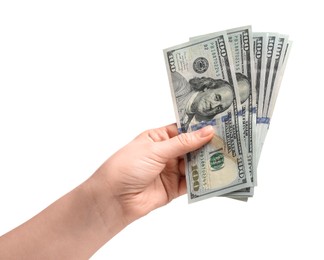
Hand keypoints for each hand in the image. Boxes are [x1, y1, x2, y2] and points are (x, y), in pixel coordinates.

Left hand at [94, 123, 213, 223]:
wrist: (114, 198)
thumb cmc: (127, 166)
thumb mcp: (156, 149)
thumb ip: (183, 143)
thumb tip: (206, 131)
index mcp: (159, 138)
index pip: (183, 130)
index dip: (199, 128)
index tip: (219, 125)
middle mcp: (166, 153)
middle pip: (191, 148)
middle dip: (206, 146)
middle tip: (227, 142)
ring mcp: (170, 170)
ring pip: (194, 165)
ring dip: (207, 163)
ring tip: (225, 158)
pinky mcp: (174, 188)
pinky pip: (192, 183)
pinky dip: (203, 180)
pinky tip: (215, 176)